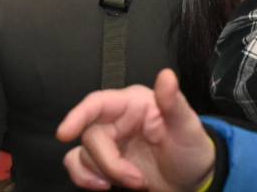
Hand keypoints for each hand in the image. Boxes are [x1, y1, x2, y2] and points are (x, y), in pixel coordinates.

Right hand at [57, 69, 215, 191]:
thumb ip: (174, 102)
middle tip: (138, 181)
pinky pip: (78, 166)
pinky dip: (84, 178)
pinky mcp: (103, 163)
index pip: (97, 103)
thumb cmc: (191, 148)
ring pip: (83, 154)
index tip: (64, 134)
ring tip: (135, 184)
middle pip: (91, 136)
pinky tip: (103, 186)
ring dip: (103, 174)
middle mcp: (115, 119)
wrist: (192, 181)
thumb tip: (167, 75)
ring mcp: (108, 142)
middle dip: (111, 164)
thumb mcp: (188, 127)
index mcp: (132, 103)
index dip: (78, 115)